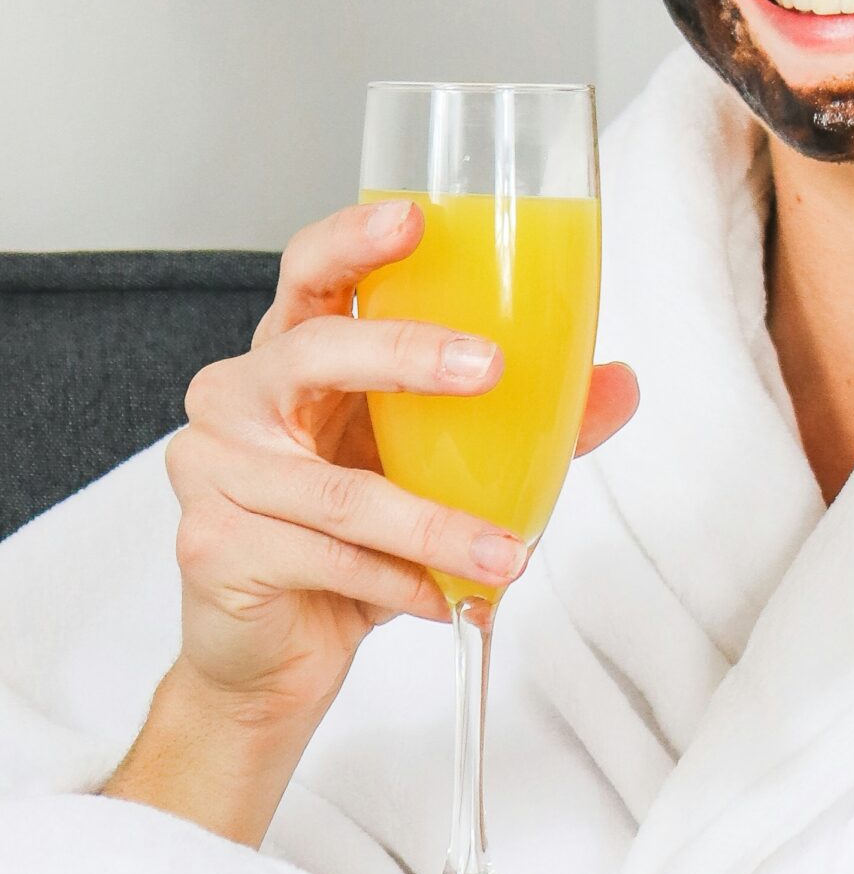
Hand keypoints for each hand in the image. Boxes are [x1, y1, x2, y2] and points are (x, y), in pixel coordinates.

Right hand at [161, 197, 637, 731]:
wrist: (271, 655)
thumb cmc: (350, 539)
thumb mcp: (435, 468)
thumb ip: (520, 423)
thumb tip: (619, 383)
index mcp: (293, 355)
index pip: (311, 273)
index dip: (354, 240)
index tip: (415, 218)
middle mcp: (240, 398)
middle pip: (315, 352)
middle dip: (407, 353)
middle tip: (490, 367)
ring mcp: (215, 472)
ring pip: (340, 491)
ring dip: (436, 525)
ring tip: (507, 554)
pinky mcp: (215, 548)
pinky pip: (327, 558)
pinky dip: (399, 581)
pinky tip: (445, 598)